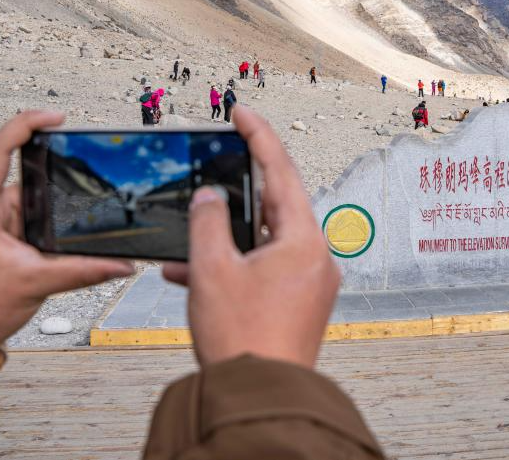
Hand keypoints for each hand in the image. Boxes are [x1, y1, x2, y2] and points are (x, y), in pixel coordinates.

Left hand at [0, 111, 133, 349]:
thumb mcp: (35, 284)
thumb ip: (82, 271)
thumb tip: (120, 264)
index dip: (26, 125)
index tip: (55, 118)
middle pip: (22, 172)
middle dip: (53, 175)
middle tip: (80, 170)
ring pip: (30, 199)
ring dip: (52, 207)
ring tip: (70, 220)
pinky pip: (30, 218)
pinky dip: (48, 222)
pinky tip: (62, 235)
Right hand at [163, 106, 338, 368]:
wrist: (259, 396)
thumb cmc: (246, 340)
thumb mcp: (213, 270)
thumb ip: (208, 222)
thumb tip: (210, 196)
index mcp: (303, 239)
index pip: (281, 170)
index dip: (259, 135)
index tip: (242, 112)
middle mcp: (315, 257)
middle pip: (276, 204)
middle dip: (239, 189)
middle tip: (219, 164)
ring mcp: (309, 282)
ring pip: (265, 240)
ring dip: (228, 235)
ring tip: (193, 234)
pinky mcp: (297, 304)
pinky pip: (264, 268)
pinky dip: (234, 264)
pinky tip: (194, 271)